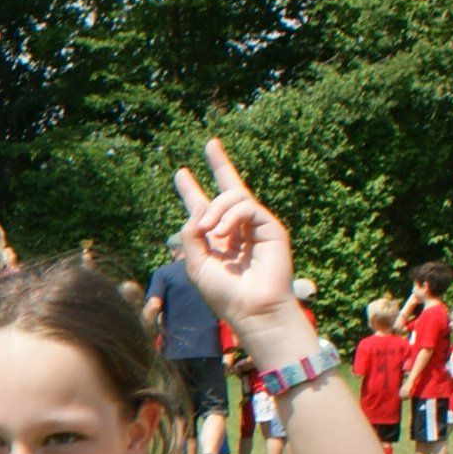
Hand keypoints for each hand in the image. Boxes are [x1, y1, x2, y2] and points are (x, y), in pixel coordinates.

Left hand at [170, 139, 298, 327]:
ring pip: (234, 196)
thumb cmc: (224, 293)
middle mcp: (236, 228)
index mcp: (216, 238)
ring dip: (215, 209)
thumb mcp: (196, 263)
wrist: (252, 309)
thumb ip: (191, 235)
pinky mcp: (271, 227)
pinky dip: (230, 216)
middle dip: (220, 164)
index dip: (192, 190)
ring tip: (208, 231)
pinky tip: (221, 233)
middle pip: (229, 188)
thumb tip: (196, 211)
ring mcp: (255, 226)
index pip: (204, 207)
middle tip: (211, 144)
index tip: (181, 173)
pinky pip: (247, 206)